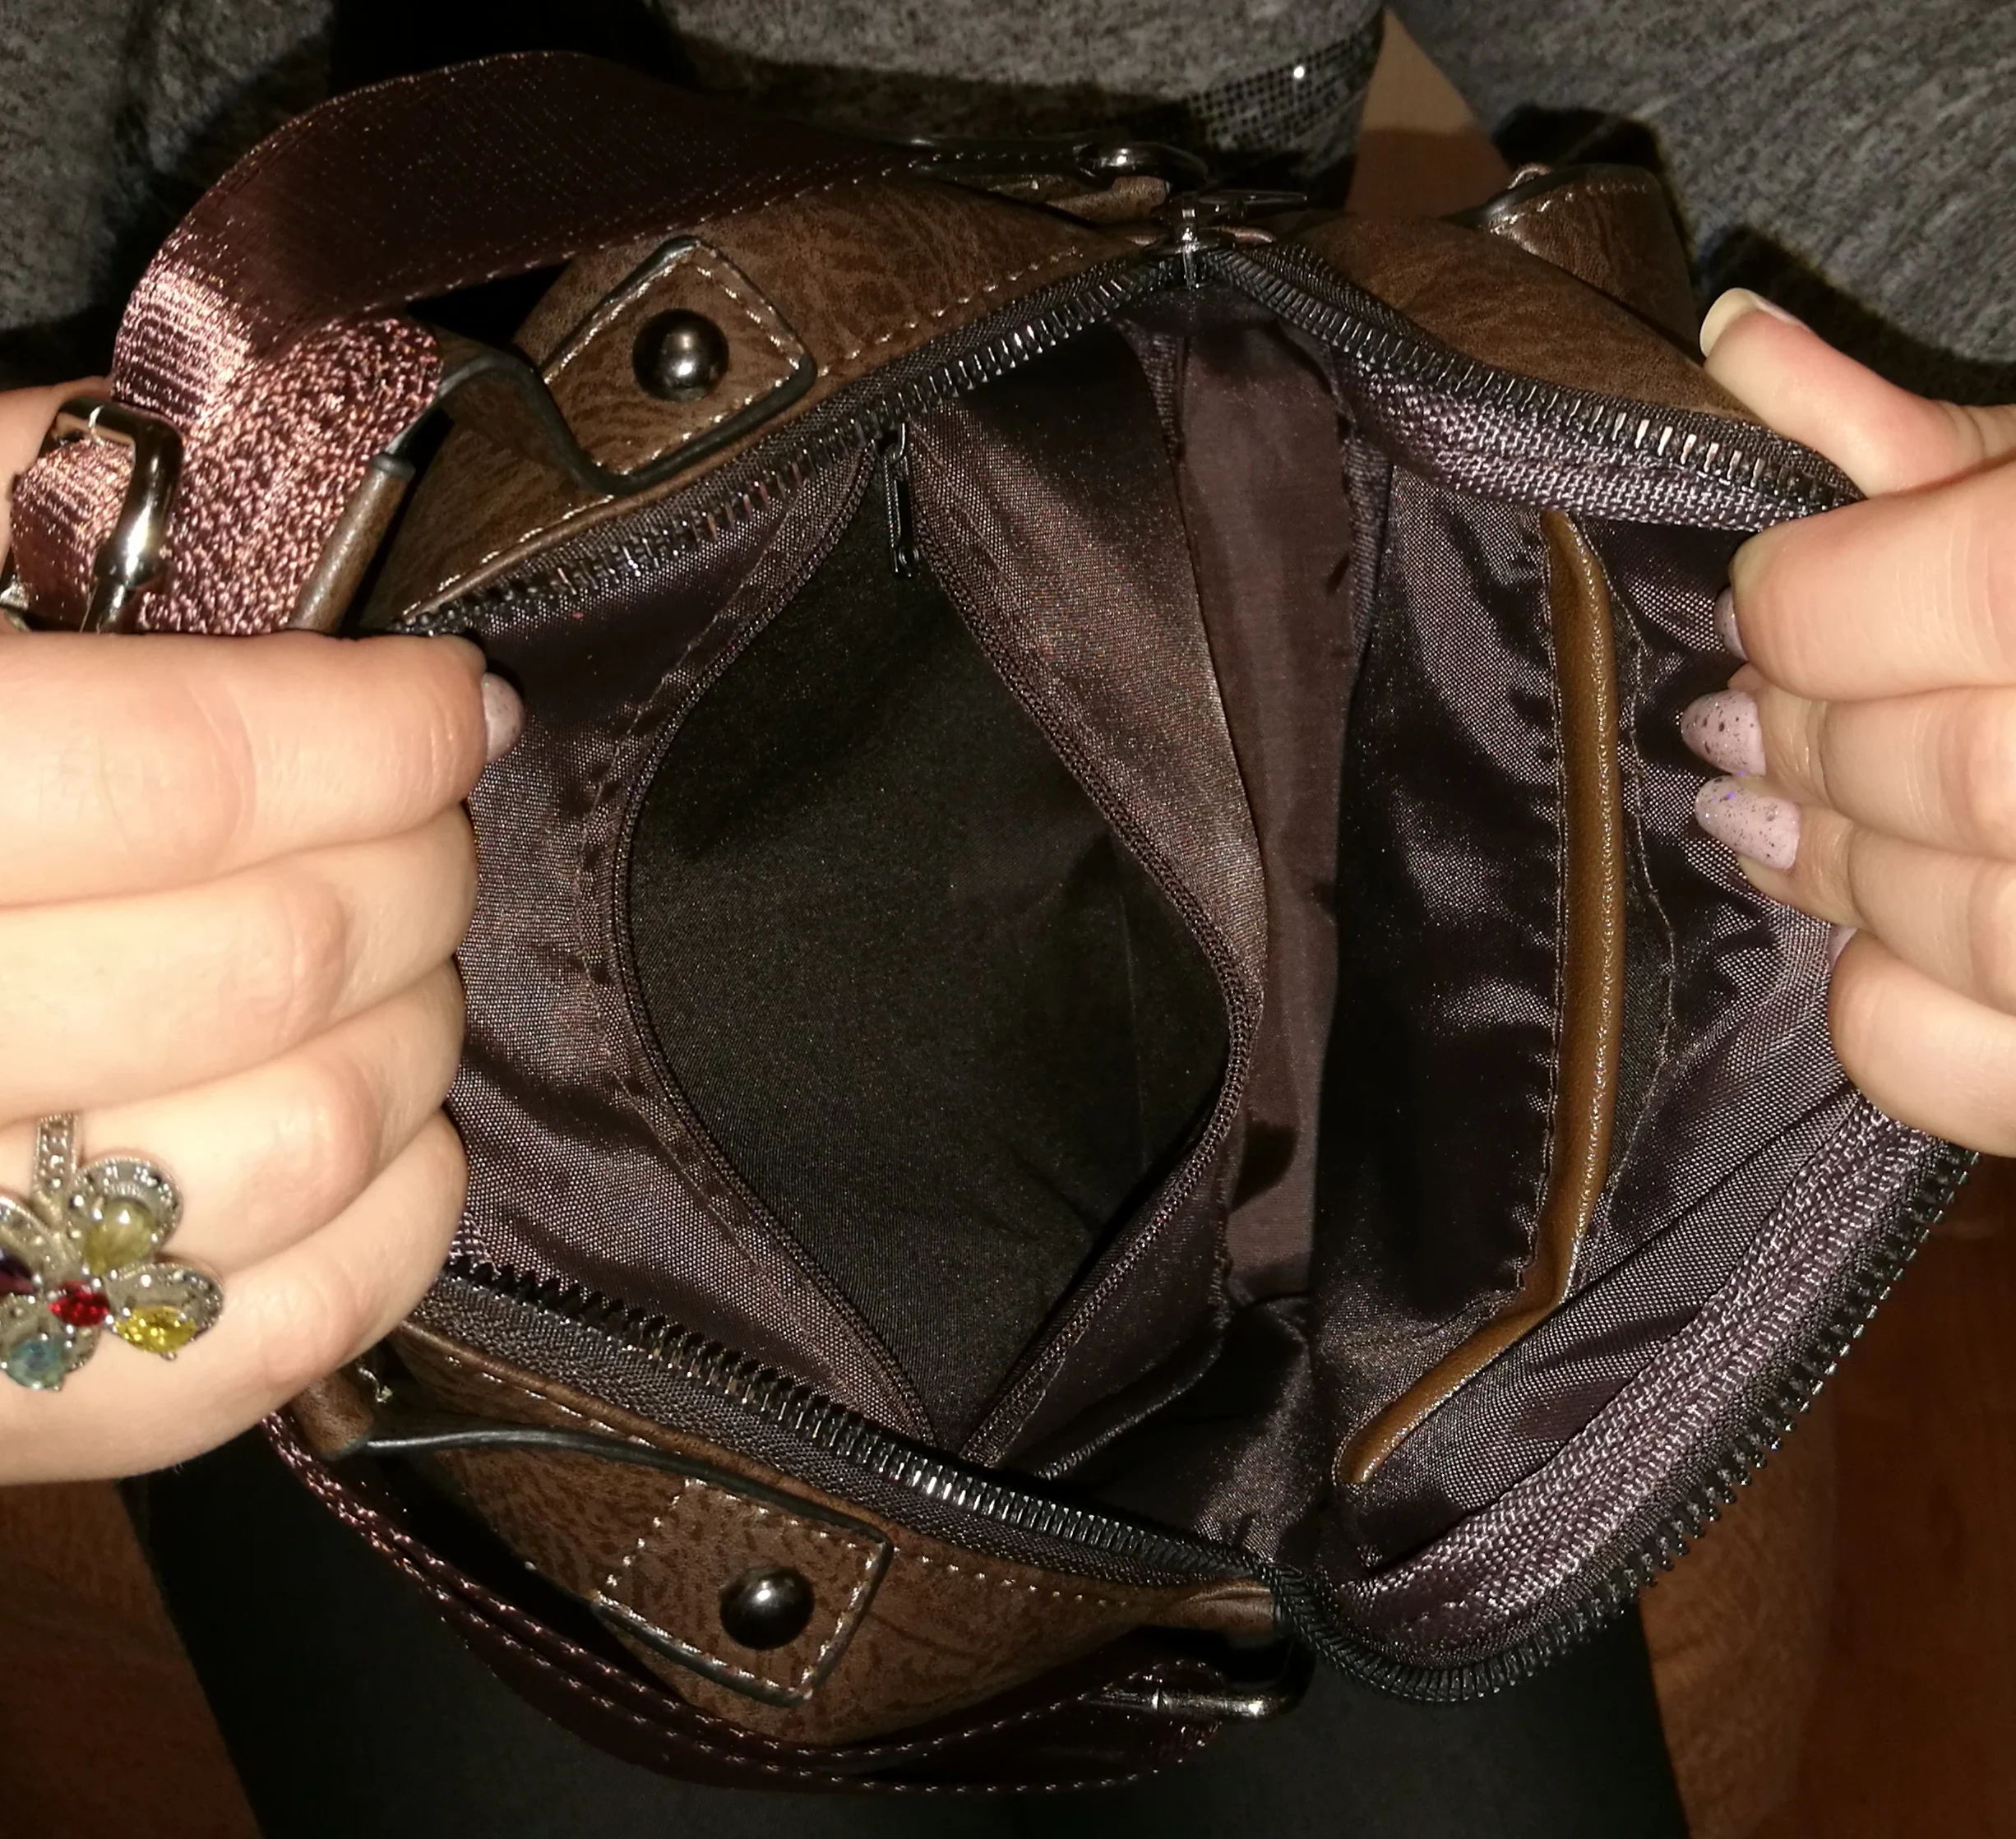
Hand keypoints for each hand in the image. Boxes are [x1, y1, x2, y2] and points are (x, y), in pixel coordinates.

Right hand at [0, 384, 518, 1480]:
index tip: (449, 697)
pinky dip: (385, 1238)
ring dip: (415, 1037)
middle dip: (414, 868)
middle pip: (271, 965)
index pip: (173, 776)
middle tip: (424, 820)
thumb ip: (0, 501)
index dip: (366, 725)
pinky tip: (390, 1141)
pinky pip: (249, 1357)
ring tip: (398, 965)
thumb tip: (256, 487)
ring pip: (298, 1155)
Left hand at [1687, 294, 2015, 1152]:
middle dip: (1808, 738)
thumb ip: (1913, 433)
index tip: (1767, 598)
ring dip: (1824, 865)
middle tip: (1737, 718)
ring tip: (1759, 817)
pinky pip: (1967, 1065)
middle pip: (1953, 768)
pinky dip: (1886, 1013)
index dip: (1814, 602)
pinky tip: (1861, 945)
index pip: (1963, 588)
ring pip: (1961, 918)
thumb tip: (1725, 336)